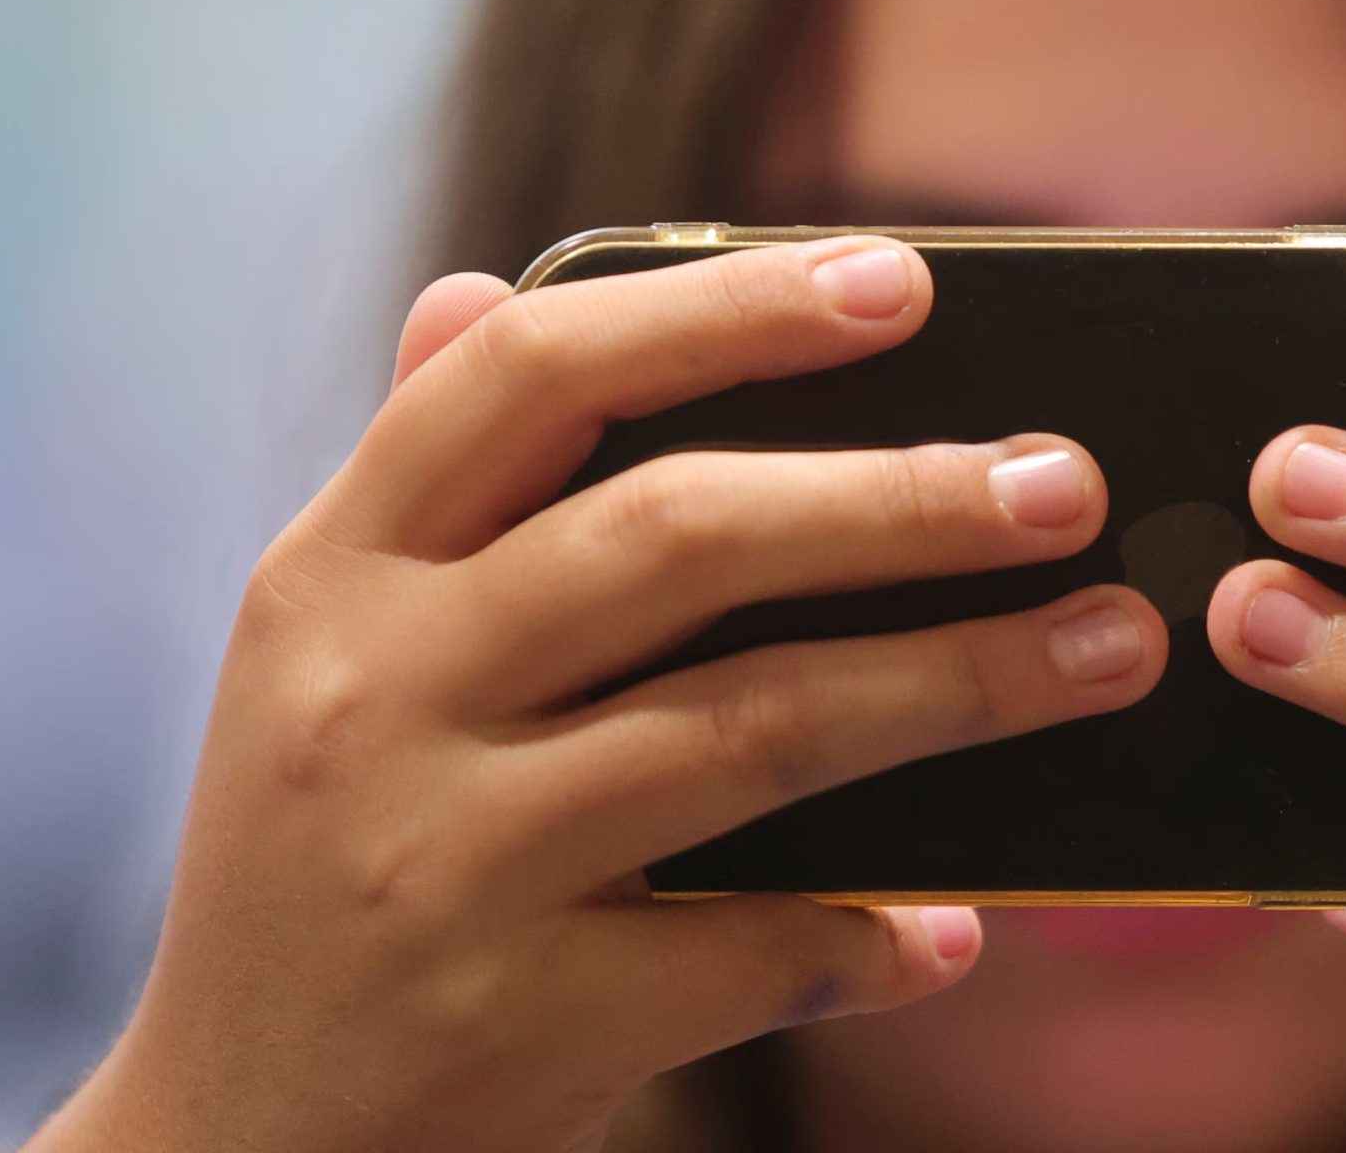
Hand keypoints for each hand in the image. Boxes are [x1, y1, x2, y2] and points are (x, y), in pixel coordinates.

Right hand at [29, 240, 1165, 1152]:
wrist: (233, 1137)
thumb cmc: (323, 853)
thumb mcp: (323, 651)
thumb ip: (423, 477)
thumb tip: (484, 281)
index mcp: (334, 573)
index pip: (533, 381)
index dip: (725, 311)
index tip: (906, 279)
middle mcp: (373, 697)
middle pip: (675, 540)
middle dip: (897, 501)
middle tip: (1068, 483)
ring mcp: (443, 861)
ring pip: (749, 732)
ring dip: (957, 684)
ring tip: (1112, 648)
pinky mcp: (517, 1016)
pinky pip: (753, 949)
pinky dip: (872, 936)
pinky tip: (957, 928)